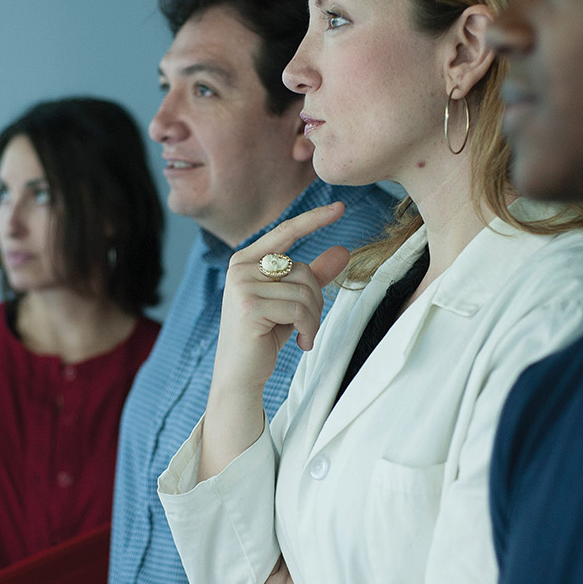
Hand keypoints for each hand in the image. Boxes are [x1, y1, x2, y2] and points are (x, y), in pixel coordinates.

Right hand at [200, 203, 349, 481]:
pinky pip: (299, 308)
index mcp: (246, 260)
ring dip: (312, 318)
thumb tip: (342, 250)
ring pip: (304, 290)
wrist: (240, 375)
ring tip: (303, 335)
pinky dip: (308, 328)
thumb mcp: (290, 303)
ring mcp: (242, 285)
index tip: (339, 208)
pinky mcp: (249, 305)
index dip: (313, 220)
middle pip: (302, 269)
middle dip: (315, 300)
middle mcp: (240, 267)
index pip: (285, 232)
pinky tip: (300, 342)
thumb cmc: (263, 337)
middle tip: (307, 325)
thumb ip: (313, 276)